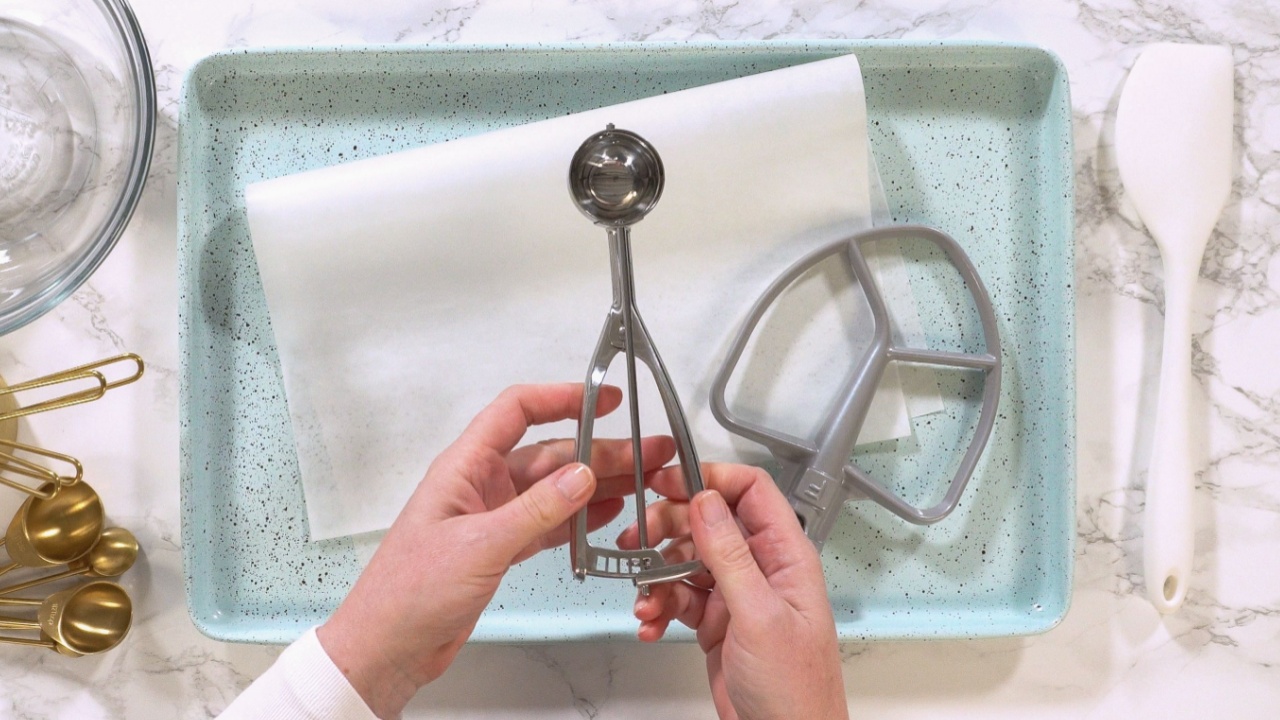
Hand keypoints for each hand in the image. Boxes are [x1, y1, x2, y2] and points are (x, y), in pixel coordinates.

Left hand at [318, 383, 674, 718]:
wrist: (387, 647)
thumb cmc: (409, 592)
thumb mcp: (480, 545)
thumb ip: (537, 510)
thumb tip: (583, 475)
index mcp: (465, 466)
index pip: (517, 411)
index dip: (563, 398)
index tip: (607, 399)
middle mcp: (481, 484)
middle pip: (550, 453)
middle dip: (600, 450)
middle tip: (649, 453)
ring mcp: (493, 516)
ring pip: (555, 489)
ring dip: (597, 484)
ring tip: (642, 483)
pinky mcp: (500, 547)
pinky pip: (548, 523)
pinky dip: (579, 519)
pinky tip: (608, 515)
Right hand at [622, 464, 847, 719]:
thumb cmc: (796, 690)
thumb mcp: (759, 615)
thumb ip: (730, 556)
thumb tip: (706, 501)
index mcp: (785, 555)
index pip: (750, 491)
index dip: (709, 478)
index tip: (667, 482)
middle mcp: (762, 568)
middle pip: (709, 522)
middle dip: (669, 529)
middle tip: (637, 541)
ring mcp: (737, 595)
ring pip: (687, 561)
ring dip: (657, 575)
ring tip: (644, 597)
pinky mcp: (717, 622)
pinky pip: (679, 598)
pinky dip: (659, 607)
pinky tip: (650, 623)